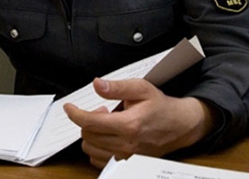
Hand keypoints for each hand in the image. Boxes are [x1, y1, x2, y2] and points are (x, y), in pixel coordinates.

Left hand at [63, 78, 216, 168]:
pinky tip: (107, 135)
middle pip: (88, 135)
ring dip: (91, 134)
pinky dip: (97, 147)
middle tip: (101, 109)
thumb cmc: (161, 107)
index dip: (75, 113)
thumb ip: (117, 87)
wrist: (179, 126)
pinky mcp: (126, 164)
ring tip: (105, 122)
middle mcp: (126, 144)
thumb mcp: (141, 89)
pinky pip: (98, 160)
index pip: (91, 122)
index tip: (69, 107)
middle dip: (87, 120)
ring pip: (91, 149)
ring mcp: (126, 157)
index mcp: (129, 124)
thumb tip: (98, 84)